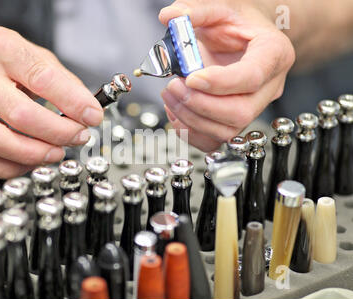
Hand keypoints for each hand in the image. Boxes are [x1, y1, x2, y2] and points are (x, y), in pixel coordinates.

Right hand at [0, 26, 102, 177]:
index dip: (74, 102)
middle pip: (22, 115)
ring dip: (37, 155)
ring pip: (0, 142)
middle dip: (59, 133)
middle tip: (79, 136)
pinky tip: (31, 162)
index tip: (93, 116)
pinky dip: (13, 168)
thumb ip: (63, 82)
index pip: (43, 79)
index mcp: (1, 49)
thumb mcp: (33, 54)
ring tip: (58, 152)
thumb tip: (88, 111)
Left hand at [159, 0, 294, 150]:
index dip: (219, 82)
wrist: (248, 40)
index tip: (191, 78)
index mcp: (273, 54)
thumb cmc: (240, 26)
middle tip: (174, 86)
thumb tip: (170, 16)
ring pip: (226, 130)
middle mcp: (268, 86)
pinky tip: (176, 113)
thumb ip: (198, 11)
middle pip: (240, 111)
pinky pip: (215, 140)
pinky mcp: (236, 121)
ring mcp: (254, 107)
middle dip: (200, 105)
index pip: (251, 77)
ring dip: (191, 118)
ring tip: (170, 95)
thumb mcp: (223, 9)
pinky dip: (190, 133)